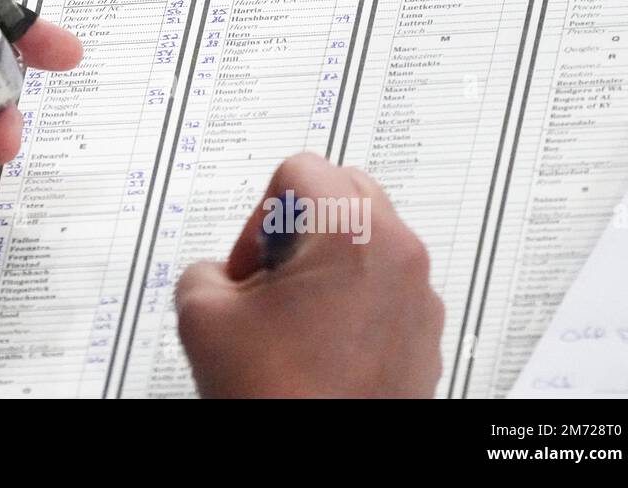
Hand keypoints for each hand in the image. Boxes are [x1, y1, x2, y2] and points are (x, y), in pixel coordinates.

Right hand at [175, 152, 443, 396]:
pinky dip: (352, 302)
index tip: (251, 262)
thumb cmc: (280, 396)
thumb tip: (221, 276)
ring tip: (291, 319)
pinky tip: (316, 347)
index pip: (300, 169)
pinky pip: (386, 289)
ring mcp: (420, 299)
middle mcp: (401, 256)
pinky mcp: (425, 337)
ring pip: (369, 241)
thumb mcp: (202, 312)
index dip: (258, 214)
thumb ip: (204, 268)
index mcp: (353, 233)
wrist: (323, 471)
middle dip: (299, 227)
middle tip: (270, 279)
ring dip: (326, 264)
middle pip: (345, 192)